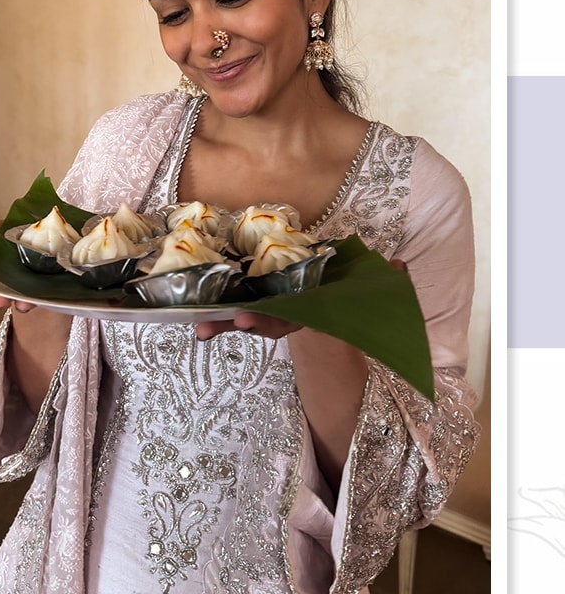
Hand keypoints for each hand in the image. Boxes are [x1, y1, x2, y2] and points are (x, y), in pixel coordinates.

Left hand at [194, 260, 408, 341]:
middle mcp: (288, 311)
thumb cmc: (356, 291)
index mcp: (309, 310)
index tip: (247, 320)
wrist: (343, 290)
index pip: (287, 319)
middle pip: (258, 322)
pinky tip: (196, 305)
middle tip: (203, 327)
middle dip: (232, 325)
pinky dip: (220, 303)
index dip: (268, 321)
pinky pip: (239, 299)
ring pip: (244, 314)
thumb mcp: (372, 289)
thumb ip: (385, 281)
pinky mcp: (262, 291)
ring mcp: (274, 303)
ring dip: (219, 319)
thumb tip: (399, 266)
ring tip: (194, 324)